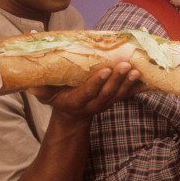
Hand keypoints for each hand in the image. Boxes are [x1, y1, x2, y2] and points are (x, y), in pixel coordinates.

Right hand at [28, 62, 147, 120]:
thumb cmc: (59, 99)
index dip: (97, 83)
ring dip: (129, 83)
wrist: (73, 115)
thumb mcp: (47, 95)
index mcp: (75, 102)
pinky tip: (149, 79)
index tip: (105, 70)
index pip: (87, 93)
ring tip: (137, 70)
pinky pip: (128, 94)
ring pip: (119, 95)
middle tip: (126, 65)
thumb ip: (41, 89)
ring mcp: (106, 103)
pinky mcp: (115, 100)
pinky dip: (139, 87)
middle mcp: (92, 105)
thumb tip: (30, 83)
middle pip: (106, 93)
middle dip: (117, 80)